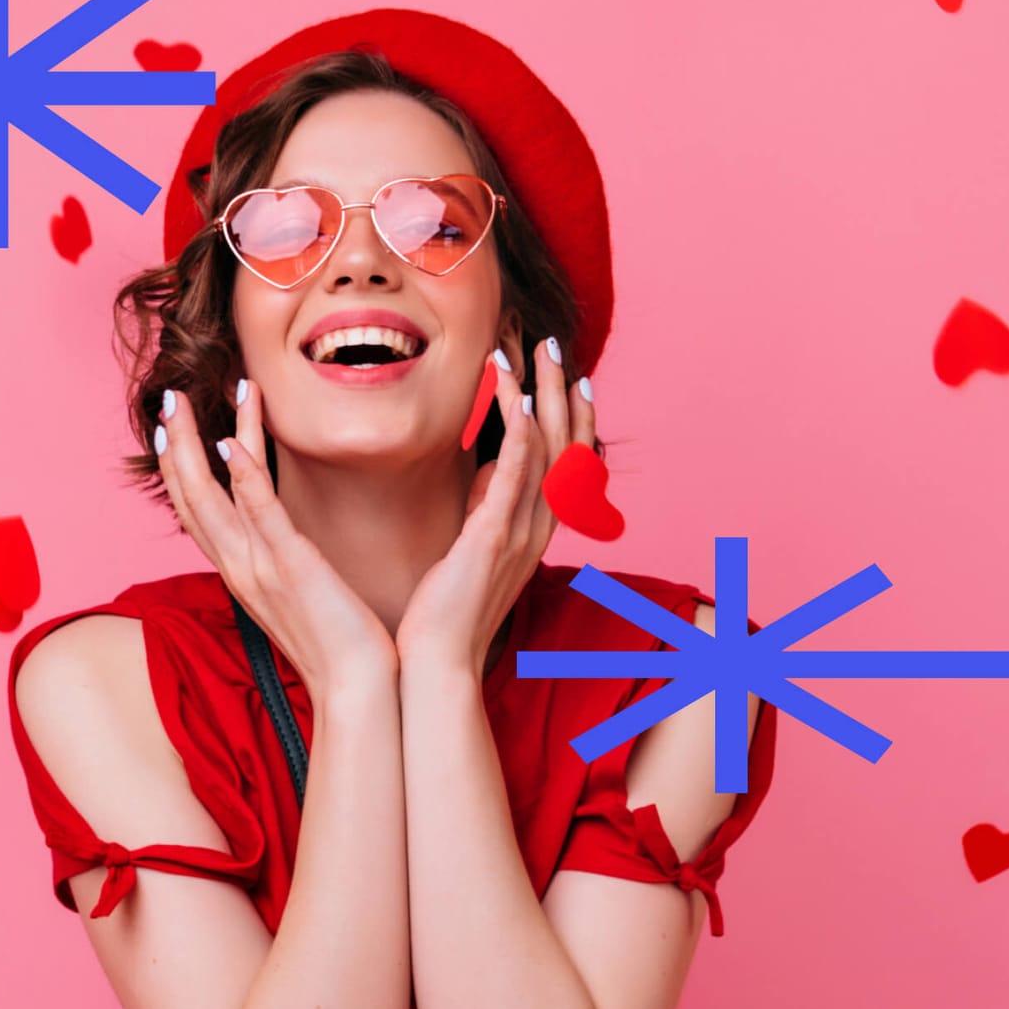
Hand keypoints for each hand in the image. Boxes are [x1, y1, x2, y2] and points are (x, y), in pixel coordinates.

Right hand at [156, 378, 396, 696]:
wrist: (355, 688)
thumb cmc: (338, 644)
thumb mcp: (299, 598)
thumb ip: (285, 566)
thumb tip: (288, 546)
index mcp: (241, 574)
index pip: (197, 514)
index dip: (180, 469)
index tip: (172, 429)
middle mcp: (239, 569)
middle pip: (190, 499)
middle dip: (175, 446)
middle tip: (167, 399)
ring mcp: (260, 568)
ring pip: (211, 498)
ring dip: (195, 446)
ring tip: (184, 402)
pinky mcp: (291, 567)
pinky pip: (260, 514)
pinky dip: (242, 477)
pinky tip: (231, 442)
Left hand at [394, 337, 594, 677]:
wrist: (436, 664)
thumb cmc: (445, 612)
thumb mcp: (475, 549)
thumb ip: (488, 509)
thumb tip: (487, 471)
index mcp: (536, 531)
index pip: (566, 461)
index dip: (572, 415)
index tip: (571, 376)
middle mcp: (538, 529)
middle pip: (566, 446)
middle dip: (561, 391)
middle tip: (552, 345)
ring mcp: (519, 534)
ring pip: (546, 452)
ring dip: (541, 397)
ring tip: (533, 354)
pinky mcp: (492, 539)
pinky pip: (515, 478)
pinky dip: (519, 436)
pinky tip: (515, 402)